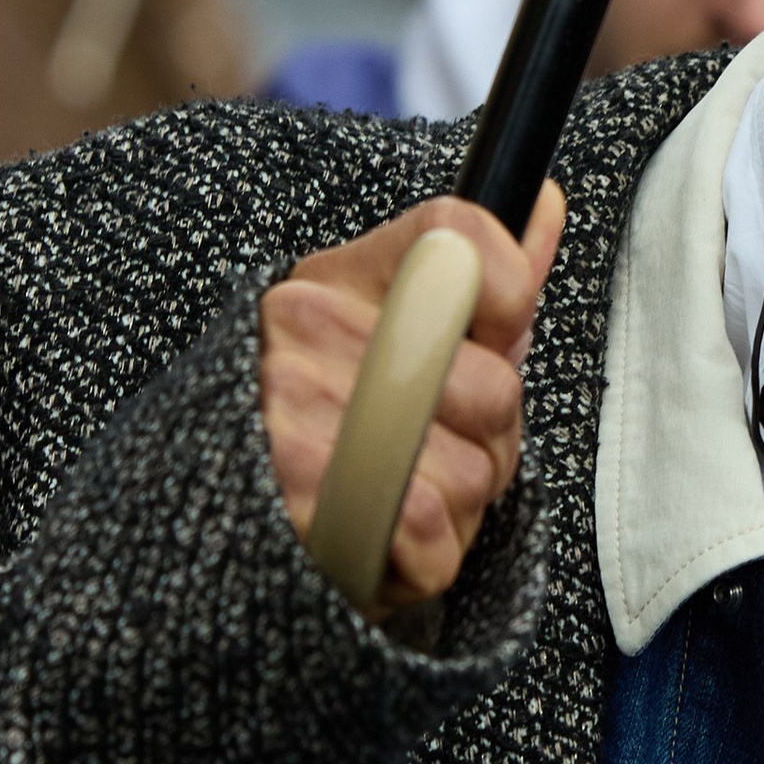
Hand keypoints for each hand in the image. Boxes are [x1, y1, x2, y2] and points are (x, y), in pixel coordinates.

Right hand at [258, 184, 564, 608]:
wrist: (217, 534)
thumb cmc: (334, 436)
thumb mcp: (396, 339)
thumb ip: (480, 278)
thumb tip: (545, 202)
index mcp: (335, 280)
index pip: (457, 234)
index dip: (508, 298)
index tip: (493, 340)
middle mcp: (304, 327)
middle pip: (495, 385)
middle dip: (491, 443)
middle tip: (432, 453)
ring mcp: (292, 409)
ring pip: (474, 472)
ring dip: (459, 512)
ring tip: (398, 503)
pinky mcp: (294, 499)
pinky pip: (430, 532)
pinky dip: (425, 561)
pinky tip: (382, 543)